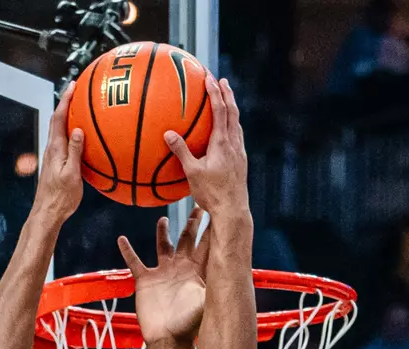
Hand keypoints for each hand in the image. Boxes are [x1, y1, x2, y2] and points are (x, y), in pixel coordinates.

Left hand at [32, 82, 83, 224]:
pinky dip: (71, 132)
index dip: (65, 100)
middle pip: (57, 120)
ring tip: (80, 107)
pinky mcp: (55, 163)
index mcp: (56, 149)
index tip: (73, 85)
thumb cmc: (61, 198)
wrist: (48, 213)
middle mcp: (52, 149)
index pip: (59, 118)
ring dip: (67, 116)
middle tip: (76, 90)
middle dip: (66, 103)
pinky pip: (64, 141)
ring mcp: (53, 156)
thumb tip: (79, 130)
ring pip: (59, 130)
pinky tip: (80, 135)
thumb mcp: (72, 175)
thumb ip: (76, 152)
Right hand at [118, 207, 209, 345]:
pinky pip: (135, 261)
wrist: (168, 339)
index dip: (212, 227)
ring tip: (163, 218)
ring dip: (162, 232)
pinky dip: (128, 250)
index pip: (207, 244)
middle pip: (188, 239)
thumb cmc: (188, 324)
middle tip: (199, 204)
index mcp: (197, 271)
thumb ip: (214, 279)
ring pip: (163, 246)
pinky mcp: (146, 280)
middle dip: (193, 223)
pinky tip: (122, 239)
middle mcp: (181, 268)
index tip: (218, 208)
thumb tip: (229, 262)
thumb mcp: (205, 299)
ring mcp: (163, 273)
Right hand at [165, 76, 247, 218]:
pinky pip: (237, 139)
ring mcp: (240, 154)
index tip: (210, 77)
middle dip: (228, 94)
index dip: (215, 92)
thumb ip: (181, 152)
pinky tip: (228, 134)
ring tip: (227, 103)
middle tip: (223, 81)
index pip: (220, 110)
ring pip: (237, 125)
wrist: (233, 211)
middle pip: (233, 112)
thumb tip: (168, 134)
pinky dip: (232, 128)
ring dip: (232, 110)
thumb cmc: (212, 194)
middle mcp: (234, 144)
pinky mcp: (241, 164)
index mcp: (222, 142)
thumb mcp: (193, 173)